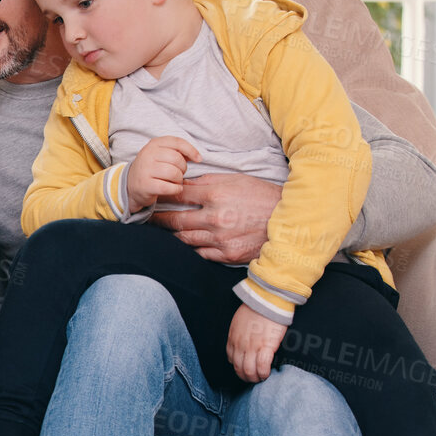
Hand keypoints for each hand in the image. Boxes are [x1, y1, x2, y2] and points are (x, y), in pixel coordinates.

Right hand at [126, 136, 201, 210]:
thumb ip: (177, 151)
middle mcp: (148, 155)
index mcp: (154, 144)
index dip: (191, 151)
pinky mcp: (146, 185)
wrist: (130, 185)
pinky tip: (172, 189)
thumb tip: (196, 156)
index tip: (198, 159)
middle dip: (183, 168)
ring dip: (179, 180)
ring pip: (174, 174)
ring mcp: (145, 170)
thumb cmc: (151, 169)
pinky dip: (175, 190)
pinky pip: (169, 187)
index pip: (178, 142)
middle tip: (178, 174)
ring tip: (174, 182)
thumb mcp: (160, 154)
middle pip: (177, 159)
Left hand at [151, 174, 281, 263]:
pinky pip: (199, 254)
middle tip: (146, 219)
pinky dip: (189, 249)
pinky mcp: (226, 255)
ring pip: (183, 240)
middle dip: (158, 219)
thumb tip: (183, 183)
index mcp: (216, 195)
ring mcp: (220, 238)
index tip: (151, 196)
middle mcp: (215, 218)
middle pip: (175, 220)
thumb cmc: (260, 196)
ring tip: (161, 234)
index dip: (161, 196)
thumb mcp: (235, 180)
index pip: (178, 195)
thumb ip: (207, 182)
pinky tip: (181, 247)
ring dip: (171, 236)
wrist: (288, 220)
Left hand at [227, 305, 286, 383]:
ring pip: (249, 370)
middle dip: (245, 376)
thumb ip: (239, 333)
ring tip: (260, 379)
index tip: (244, 368)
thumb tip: (243, 340)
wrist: (267, 300)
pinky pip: (262, 366)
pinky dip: (263, 373)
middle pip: (239, 368)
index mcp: (233, 338)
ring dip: (254, 378)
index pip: (231, 358)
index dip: (238, 366)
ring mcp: (252, 347)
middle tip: (253, 379)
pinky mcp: (266, 346)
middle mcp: (240, 345)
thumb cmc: (256, 307)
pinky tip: (267, 374)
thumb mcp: (239, 321)